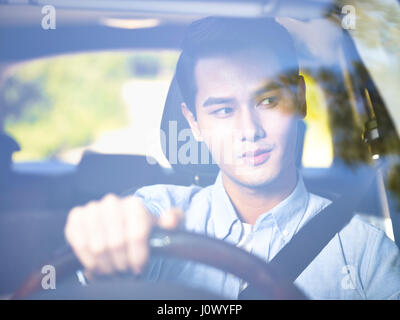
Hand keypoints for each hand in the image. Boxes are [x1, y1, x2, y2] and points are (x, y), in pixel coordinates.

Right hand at [64, 194, 182, 277]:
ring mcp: (92, 209)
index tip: (139, 266)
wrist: (122, 222)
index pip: (136, 234)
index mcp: (134, 204)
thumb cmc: (143, 226)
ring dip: (106, 264)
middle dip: (122, 263)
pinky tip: (98, 264)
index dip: (138, 255)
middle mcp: (112, 202)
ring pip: (97, 246)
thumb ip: (173, 220)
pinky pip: (78, 243)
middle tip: (125, 270)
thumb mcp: (164, 225)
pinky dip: (88, 259)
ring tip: (113, 268)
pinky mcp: (76, 218)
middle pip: (116, 243)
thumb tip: (170, 221)